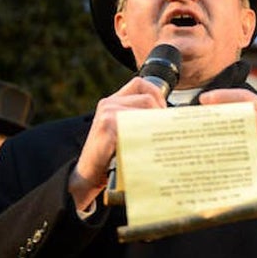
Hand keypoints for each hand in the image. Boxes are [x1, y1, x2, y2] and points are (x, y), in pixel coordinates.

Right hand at [70, 77, 168, 209]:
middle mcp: (109, 103)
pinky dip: (148, 133)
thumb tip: (168, 118)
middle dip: (162, 113)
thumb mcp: (124, 131)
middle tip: (165, 129)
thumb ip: (139, 119)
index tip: (164, 112)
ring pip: (146, 108)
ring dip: (157, 123)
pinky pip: (137, 123)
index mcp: (113, 101)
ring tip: (159, 137)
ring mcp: (108, 113)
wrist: (88, 173)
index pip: (141, 84)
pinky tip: (149, 145)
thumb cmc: (109, 155)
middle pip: (148, 98)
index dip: (157, 95)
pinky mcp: (108, 125)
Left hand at [197, 89, 256, 223]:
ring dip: (211, 142)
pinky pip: (237, 163)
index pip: (245, 97)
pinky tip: (206, 163)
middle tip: (192, 123)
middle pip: (236, 117)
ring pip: (233, 141)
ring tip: (194, 143)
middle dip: (212, 119)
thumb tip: (210, 111)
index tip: (203, 100)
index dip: (222, 96)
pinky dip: (220, 163)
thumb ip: (247, 116)